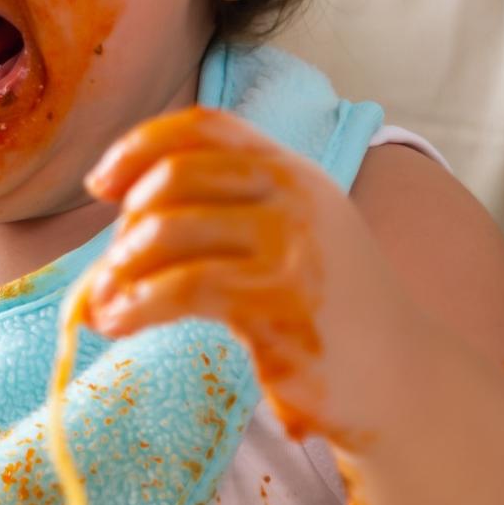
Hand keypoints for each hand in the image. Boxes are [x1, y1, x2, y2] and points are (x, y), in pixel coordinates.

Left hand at [82, 106, 410, 444]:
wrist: (404, 379)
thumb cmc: (324, 309)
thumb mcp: (287, 238)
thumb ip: (219, 218)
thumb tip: (110, 245)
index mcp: (292, 170)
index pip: (204, 125)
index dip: (139, 145)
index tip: (99, 184)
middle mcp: (294, 197)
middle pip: (175, 177)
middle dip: (125, 224)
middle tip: (112, 269)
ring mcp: (290, 249)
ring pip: (167, 233)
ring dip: (117, 270)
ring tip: (102, 305)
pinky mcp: (280, 306)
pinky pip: (181, 289)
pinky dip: (134, 305)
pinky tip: (117, 324)